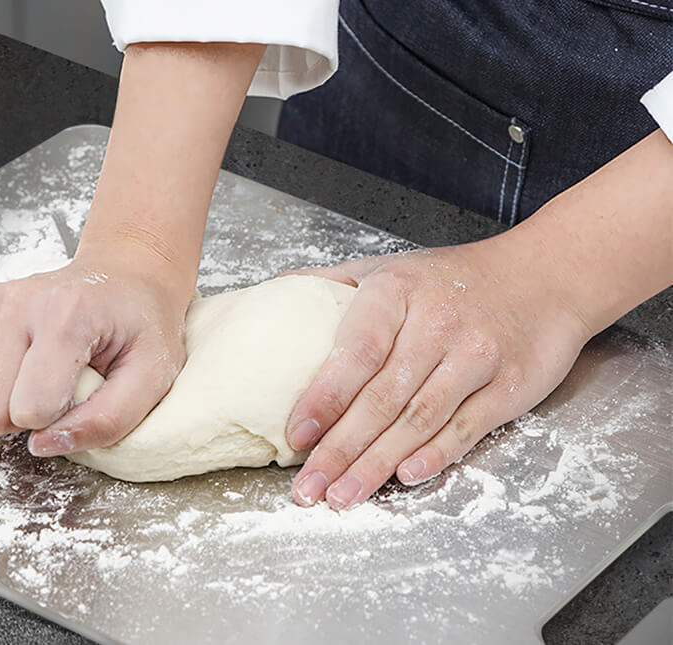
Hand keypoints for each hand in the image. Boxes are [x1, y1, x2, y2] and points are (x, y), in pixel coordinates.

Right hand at [0, 245, 188, 455]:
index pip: (30, 410)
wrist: (126, 276)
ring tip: (39, 376)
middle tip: (60, 388)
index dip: (58, 419)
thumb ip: (109, 419)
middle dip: (24, 418)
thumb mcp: (153, 376)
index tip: (83, 393)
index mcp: (67, 315)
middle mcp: (17, 303)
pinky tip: (18, 365)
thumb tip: (42, 446)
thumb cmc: (143, 324)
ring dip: (0, 404)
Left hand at [285, 239, 591, 508]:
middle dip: (341, 448)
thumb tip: (275, 293)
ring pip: (419, 419)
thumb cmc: (455, 278)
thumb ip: (333, 283)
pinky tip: (405, 476)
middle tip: (309, 487)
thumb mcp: (391, 266)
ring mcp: (476, 356)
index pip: (356, 351)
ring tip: (343, 495)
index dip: (325, 396)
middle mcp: (437, 324)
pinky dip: (435, 455)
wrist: (544, 276)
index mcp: (398, 292)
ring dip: (378, 463)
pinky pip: (465, 427)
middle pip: (382, 397)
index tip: (297, 434)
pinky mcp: (509, 386)